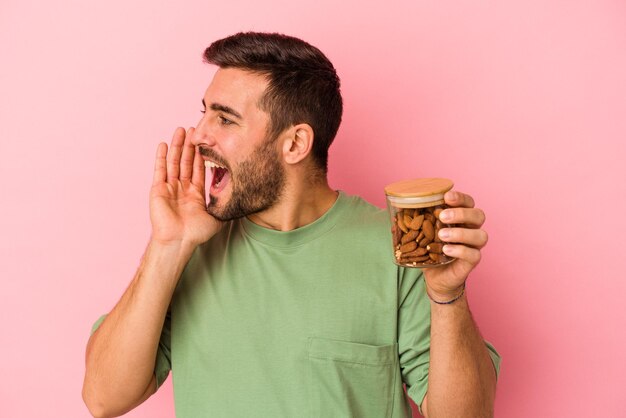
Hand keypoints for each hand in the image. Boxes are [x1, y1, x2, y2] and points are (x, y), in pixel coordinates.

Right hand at [149, 127, 221, 247]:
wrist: (179, 241)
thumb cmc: (196, 233)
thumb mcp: (216, 216)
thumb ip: (223, 205)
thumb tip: (239, 197)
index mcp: (195, 194)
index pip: (198, 169)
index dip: (201, 155)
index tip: (204, 141)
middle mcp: (182, 189)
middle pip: (185, 162)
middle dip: (189, 145)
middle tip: (193, 129)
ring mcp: (169, 188)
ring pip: (173, 162)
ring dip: (176, 146)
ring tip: (180, 130)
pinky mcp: (158, 190)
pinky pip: (160, 170)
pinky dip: (161, 157)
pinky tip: (163, 144)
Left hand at [423, 190, 487, 299]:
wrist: (436, 276)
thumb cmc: (430, 250)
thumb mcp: (422, 233)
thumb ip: (415, 221)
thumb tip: (394, 209)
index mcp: (462, 218)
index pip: (469, 202)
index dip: (460, 197)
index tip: (446, 196)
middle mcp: (472, 229)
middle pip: (478, 215)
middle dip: (461, 213)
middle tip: (442, 216)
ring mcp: (474, 246)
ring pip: (480, 235)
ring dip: (461, 232)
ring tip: (441, 235)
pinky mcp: (472, 262)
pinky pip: (473, 254)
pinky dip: (460, 250)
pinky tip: (446, 249)